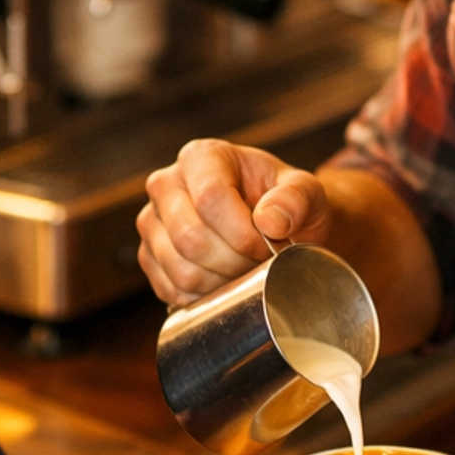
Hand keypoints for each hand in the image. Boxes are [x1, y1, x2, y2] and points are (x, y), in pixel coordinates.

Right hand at [138, 139, 334, 304]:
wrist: (269, 222)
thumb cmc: (284, 202)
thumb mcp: (305, 192)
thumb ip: (296, 199)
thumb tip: (269, 221)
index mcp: (202, 157)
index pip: (210, 198)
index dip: (243, 233)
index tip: (269, 245)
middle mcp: (166, 184)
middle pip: (190, 237)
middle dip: (234, 262)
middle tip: (260, 264)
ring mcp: (151, 221)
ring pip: (180, 269)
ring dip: (221, 283)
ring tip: (245, 272)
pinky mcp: (148, 255)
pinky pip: (171, 289)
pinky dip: (203, 297)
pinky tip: (225, 283)